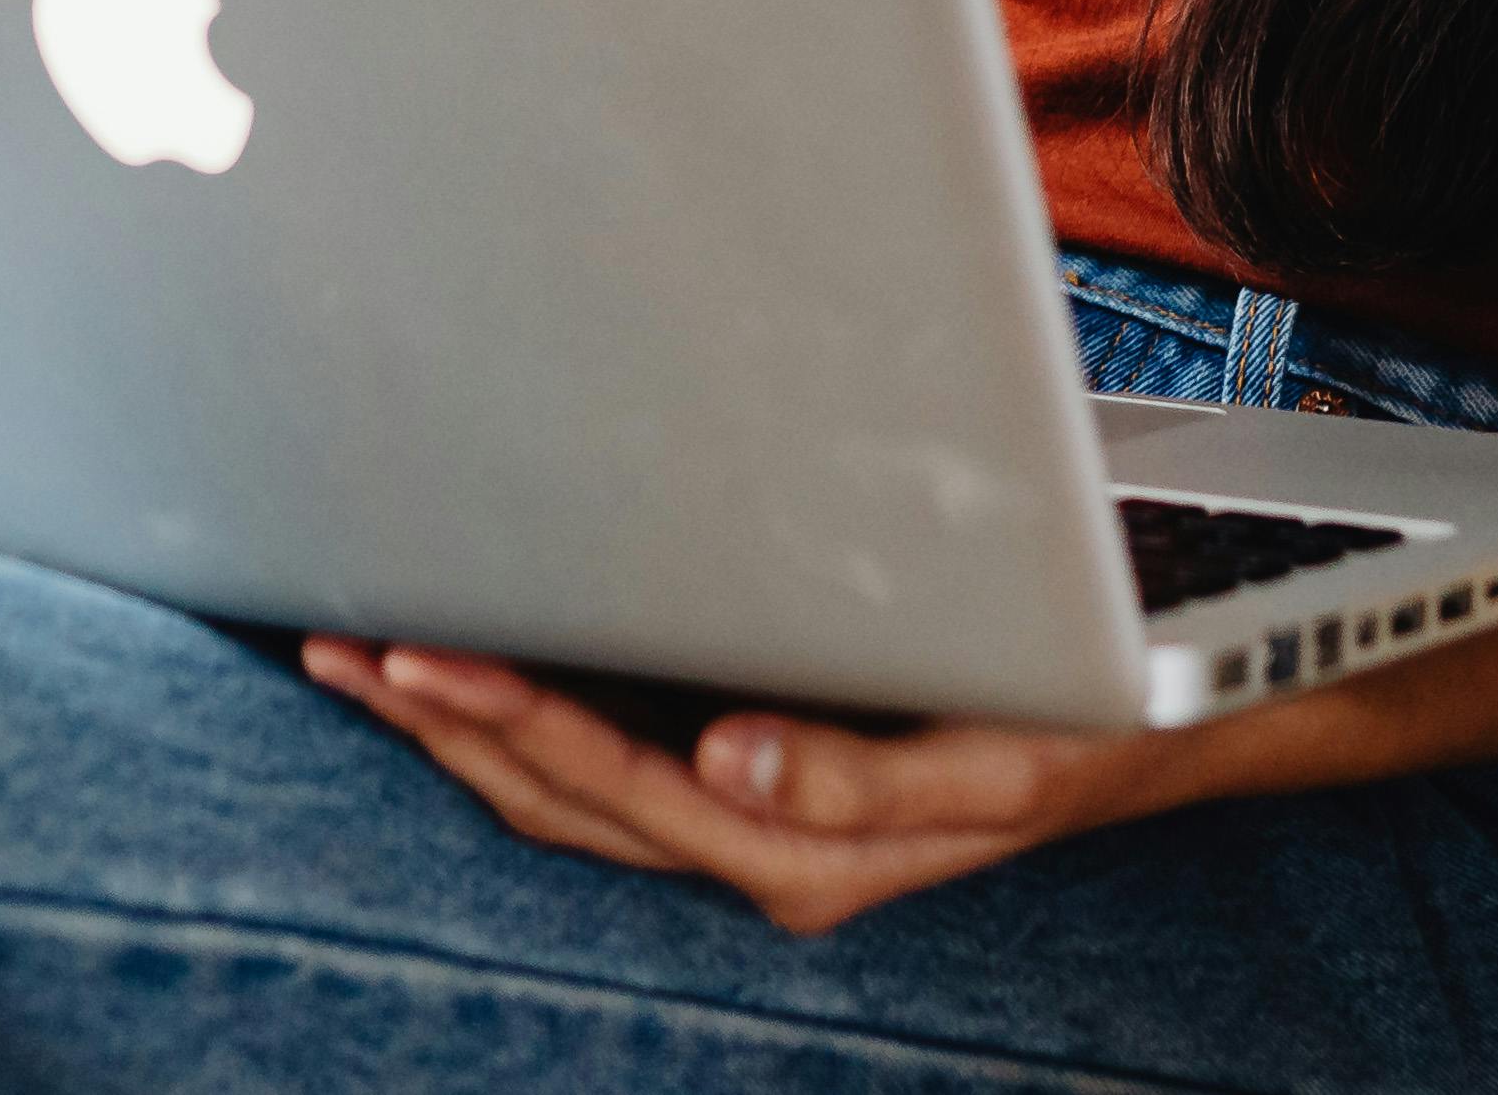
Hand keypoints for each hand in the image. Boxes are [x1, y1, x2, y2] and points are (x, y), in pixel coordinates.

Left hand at [293, 636, 1206, 934]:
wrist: (1167, 727)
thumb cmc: (1085, 726)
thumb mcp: (1001, 756)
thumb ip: (864, 777)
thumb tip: (731, 760)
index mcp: (803, 851)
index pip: (614, 784)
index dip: (504, 720)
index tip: (412, 655)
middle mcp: (760, 845)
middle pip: (559, 799)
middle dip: (441, 726)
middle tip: (330, 645)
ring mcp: (752, 821)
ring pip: (568, 791)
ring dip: (459, 727)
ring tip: (358, 654)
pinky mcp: (756, 779)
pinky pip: (606, 765)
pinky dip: (522, 719)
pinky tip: (471, 668)